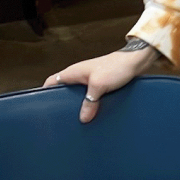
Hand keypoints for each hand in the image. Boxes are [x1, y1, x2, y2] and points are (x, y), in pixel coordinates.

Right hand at [43, 46, 158, 122]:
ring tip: (78, 119)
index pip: (51, 82)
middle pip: (64, 91)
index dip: (45, 93)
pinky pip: (92, 96)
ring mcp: (91, 79)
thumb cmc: (116, 67)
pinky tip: (95, 113)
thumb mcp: (99, 86)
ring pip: (79, 95)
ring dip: (80, 105)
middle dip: (62, 103)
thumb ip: (89, 102)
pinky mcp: (102, 84)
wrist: (137, 61)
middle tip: (62, 118)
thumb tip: (83, 118)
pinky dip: (92, 104)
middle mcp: (79, 75)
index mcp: (73, 72)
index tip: (42, 107)